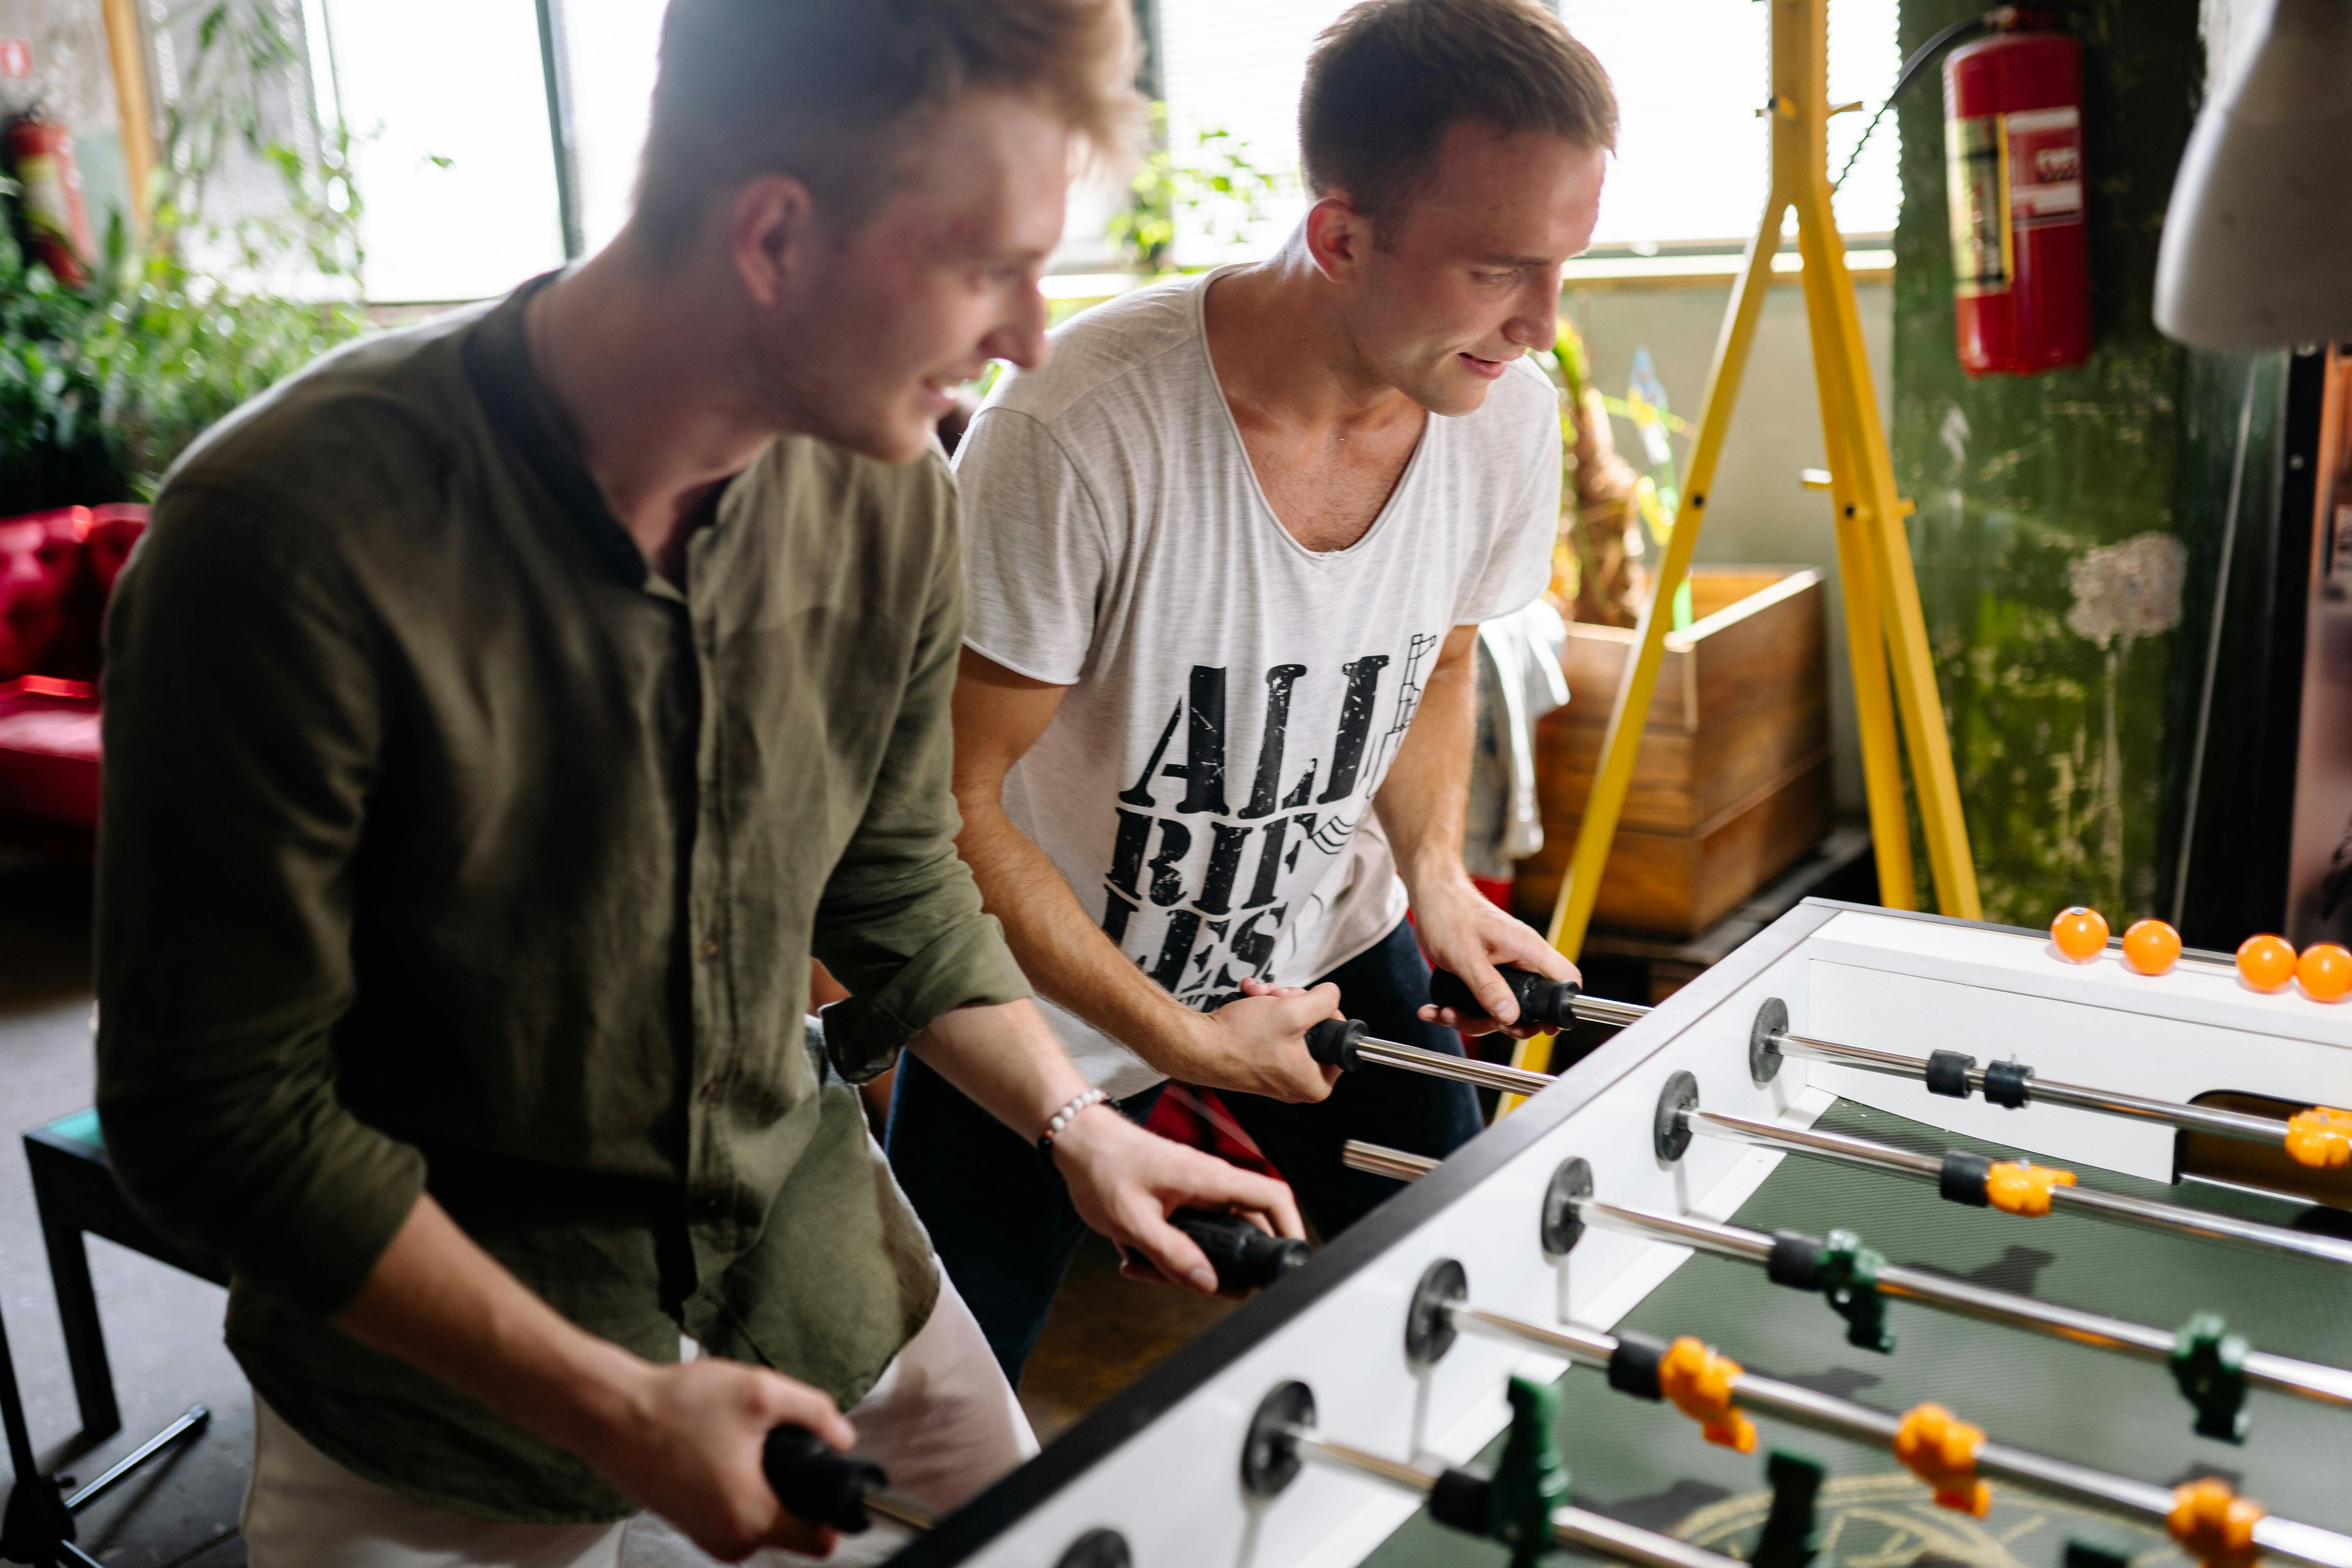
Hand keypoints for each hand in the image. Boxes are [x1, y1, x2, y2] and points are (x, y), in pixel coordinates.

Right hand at [582, 1356, 856, 1561]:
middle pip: (792, 1530)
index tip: (827, 1475)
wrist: (609, 1415)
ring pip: (762, 1521)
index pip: (820, 1542)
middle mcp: (729, 1540)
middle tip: (781, 1445)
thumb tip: (843, 1436)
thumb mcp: (760, 1393)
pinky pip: (734, 1515)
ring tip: (745, 1444)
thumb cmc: (676, 1405)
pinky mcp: (687, 1525)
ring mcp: (705, 1536)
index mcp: (752, 1518)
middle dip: (796, 1490)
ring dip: (766, 1488)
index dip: (833, 1509)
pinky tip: (723, 1452)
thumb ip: (815, 1412)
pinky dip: (738, 1489)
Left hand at [1050, 1104, 1304, 1294]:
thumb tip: (1207, 1283)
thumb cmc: (1103, 1168)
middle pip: (1245, 1231)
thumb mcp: (1133, 1221)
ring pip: (1215, 1238)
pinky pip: (1193, 1234)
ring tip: (1144, 1266)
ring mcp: (1199, 1191)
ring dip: (1187, 1263)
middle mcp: (1212, 1183)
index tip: (1290, 1259)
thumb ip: (1173, 1255)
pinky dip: (1170, 1253)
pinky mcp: (1184, 1199)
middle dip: (1223, 1268)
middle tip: (1187, 1283)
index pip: (1273, 1197)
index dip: (1291, 1228)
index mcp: (1209, 1179)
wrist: (1079, 1142)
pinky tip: (1137, 1257)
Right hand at [1150, 982, 1344, 1103]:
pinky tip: (1249, 997)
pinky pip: (1273, 1029)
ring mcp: (1278, 1072)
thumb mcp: (1292, 1012)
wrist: (1197, 1046)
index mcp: (1315, 1083)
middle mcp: (1298, 1082)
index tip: (1308, 1001)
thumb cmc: (1240, 1039)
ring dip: (1276, 1001)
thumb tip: (1332, 994)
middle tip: (1278, 996)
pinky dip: (1262, 1009)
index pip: (1339, 1040)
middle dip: (1294, 1002)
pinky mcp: (1260, 1060)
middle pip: (1314, 1028)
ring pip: (1292, 1023)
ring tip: (1258, 994)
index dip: (1326, 1012)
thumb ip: (1323, 1001)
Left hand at [1410, 879, 1579, 1038]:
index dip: (1560, 1008)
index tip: (1542, 1028)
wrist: (1431, 896)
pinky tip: (1437, 1009)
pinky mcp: (1487, 972)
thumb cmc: (1448, 914)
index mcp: (1527, 949)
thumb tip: (1510, 1017)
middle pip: (1529, 1006)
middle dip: (1501, 1023)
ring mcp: (1504, 967)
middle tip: (1477, 1022)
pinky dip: (1460, 1010)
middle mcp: (1520, 959)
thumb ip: (1488, 988)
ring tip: (1445, 1012)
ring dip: (1472, 1019)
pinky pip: (1482, 1001)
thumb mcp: (1465, 957)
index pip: (1565, 979)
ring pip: (1501, 1008)